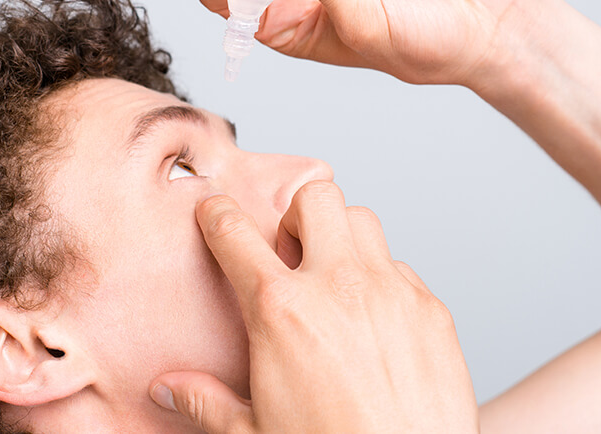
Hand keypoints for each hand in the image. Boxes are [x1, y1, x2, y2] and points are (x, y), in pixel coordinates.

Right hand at [149, 182, 478, 432]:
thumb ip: (206, 402)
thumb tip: (168, 389)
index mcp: (282, 313)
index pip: (236, 234)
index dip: (218, 215)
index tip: (215, 213)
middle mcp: (338, 288)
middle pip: (316, 199)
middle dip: (297, 215)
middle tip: (291, 251)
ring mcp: (391, 293)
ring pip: (364, 221)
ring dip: (343, 238)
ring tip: (334, 279)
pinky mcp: (432, 311)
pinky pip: (402, 268)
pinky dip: (382, 279)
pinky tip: (375, 319)